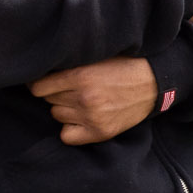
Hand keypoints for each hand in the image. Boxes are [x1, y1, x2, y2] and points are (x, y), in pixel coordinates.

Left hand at [30, 57, 158, 143]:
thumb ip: (71, 63)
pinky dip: (70, 128)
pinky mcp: (100, 132)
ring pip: (57, 115)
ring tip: (80, 100)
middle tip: (71, 87)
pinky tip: (80, 118)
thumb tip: (42, 69)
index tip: (44, 81)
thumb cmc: (124, 65)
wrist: (154, 83)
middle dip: (56, 93)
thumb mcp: (97, 56)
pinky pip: (67, 136)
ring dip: (64, 108)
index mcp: (81, 75)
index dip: (39, 83)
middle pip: (48, 100)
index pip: (38, 87)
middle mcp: (84, 98)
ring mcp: (92, 118)